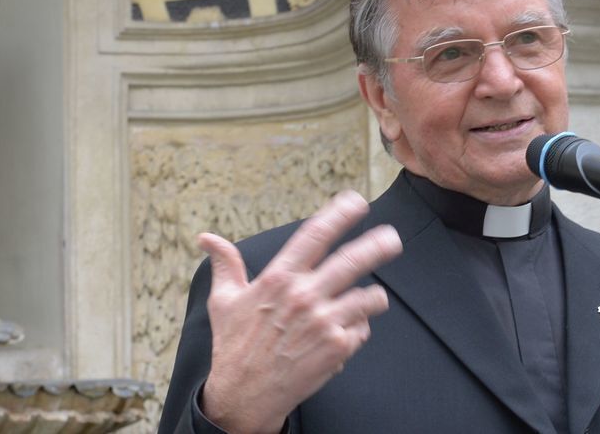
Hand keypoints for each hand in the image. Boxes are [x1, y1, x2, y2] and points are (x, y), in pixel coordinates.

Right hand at [198, 190, 401, 433]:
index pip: (315, 235)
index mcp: (278, 278)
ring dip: (372, 297)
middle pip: (353, 260)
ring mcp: (324, 322)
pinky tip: (342, 335)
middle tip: (392, 238)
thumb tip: (207, 239)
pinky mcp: (337, 348)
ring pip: (368, 297)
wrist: (244, 397)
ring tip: (369, 299)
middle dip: (378, 245)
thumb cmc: (234, 347)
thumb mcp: (224, 302)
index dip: (340, 214)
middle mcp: (304, 296)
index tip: (356, 202)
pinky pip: (363, 329)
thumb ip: (225, 265)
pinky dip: (358, 329)